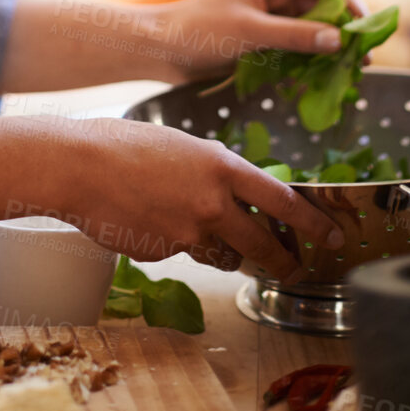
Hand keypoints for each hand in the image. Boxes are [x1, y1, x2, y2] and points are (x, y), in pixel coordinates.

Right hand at [61, 117, 343, 282]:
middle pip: (263, 244)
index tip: (332, 235)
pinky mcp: (165, 253)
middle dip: (282, 260)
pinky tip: (152, 220)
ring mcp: (189, 232)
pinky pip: (184, 253)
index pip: (282, 200)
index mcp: (221, 167)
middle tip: (292, 267)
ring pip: (223, 254)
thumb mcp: (180, 146)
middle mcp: (212, 202)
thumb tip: (229, 190)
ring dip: (224, 250)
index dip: (313, 223)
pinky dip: (177, 243)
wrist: (78, 165)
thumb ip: (211, 170)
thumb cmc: (123, 143)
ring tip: (199, 227)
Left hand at [148, 0, 368, 81]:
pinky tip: (323, 79)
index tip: (368, 28)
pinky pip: (297, 45)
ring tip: (352, 72)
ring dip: (330, 48)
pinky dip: (310, 60)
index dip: (349, 2)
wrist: (163, 49)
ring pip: (312, 28)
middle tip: (365, 58)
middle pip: (321, 6)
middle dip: (343, 30)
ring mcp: (269, 14)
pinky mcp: (264, 37)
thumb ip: (295, 36)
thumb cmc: (200, 30)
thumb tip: (339, 39)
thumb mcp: (250, 32)